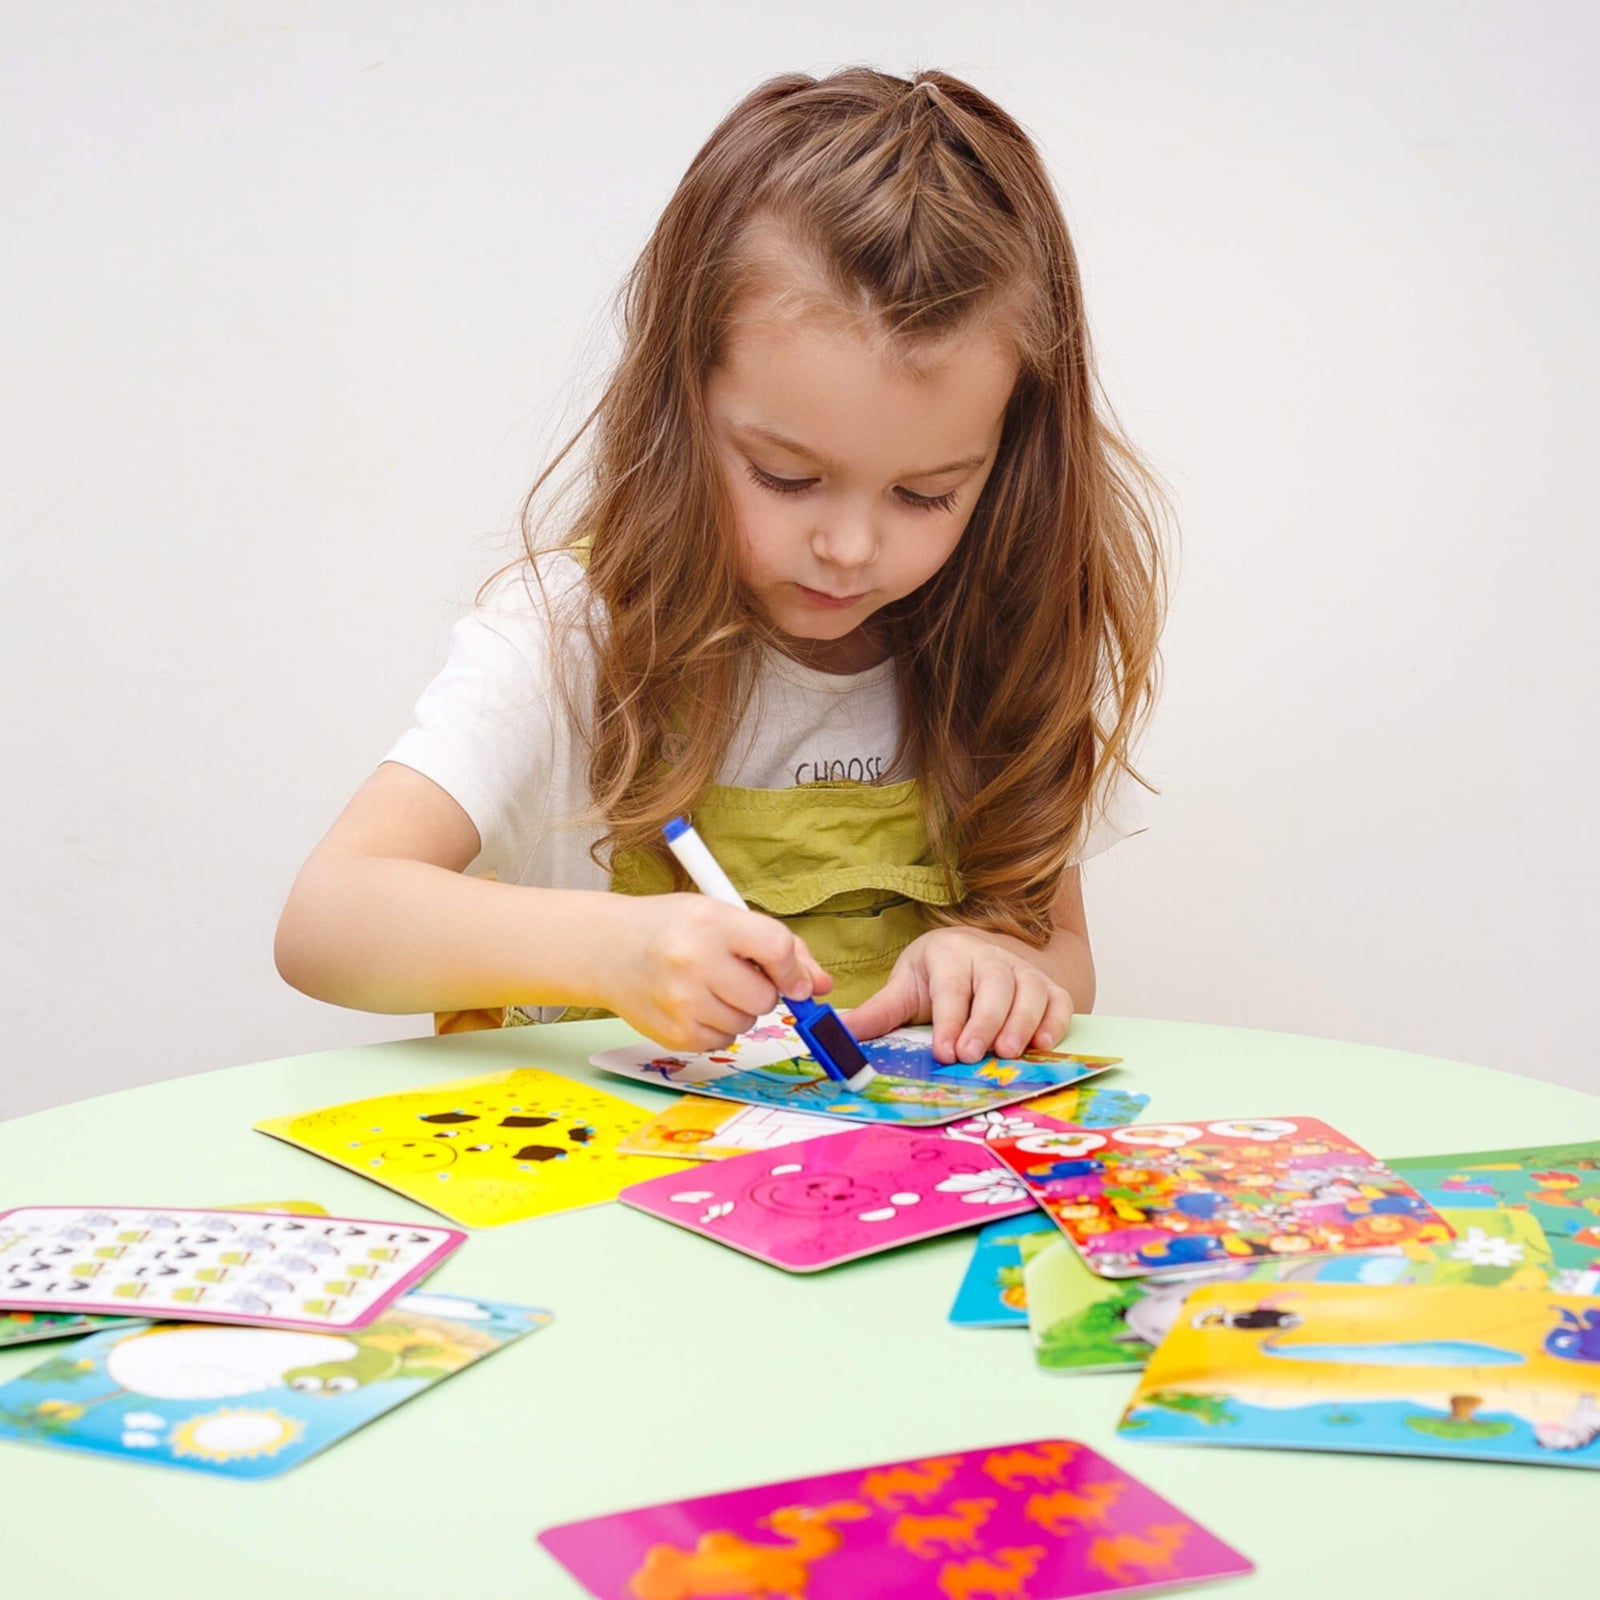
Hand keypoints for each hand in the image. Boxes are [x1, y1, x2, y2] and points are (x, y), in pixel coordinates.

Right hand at [603, 894, 830, 1052]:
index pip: (777, 949)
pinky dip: (717, 1025)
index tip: (791, 977)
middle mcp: (694, 962)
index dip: (794, 969)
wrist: (609, 949)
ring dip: (739, 1009)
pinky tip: (694, 1003)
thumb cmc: (672, 927)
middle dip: (761, 989)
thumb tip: (822, 986)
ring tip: (708, 985)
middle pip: (766, 996)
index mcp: (711, 922)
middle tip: (733, 974)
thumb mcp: (721, 915)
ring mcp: (682, 1002)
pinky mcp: (675, 1034)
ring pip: (747, 1022)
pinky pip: (723, 1040)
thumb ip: (777, 946)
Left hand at [845, 927, 1073, 1063]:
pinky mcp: (1047, 986)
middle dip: (985, 1021)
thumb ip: (878, 1013)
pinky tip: (1044, 1044)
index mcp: (949, 954)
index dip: (949, 1017)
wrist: (973, 953)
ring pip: (1029, 990)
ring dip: (1022, 1021)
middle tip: (974, 1054)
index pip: (951, 985)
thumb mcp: (905, 989)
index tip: (943, 1050)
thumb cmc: (936, 977)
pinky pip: (1059, 1000)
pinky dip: (1055, 1021)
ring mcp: (1022, 970)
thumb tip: (838, 1032)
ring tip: (1009, 1052)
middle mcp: (989, 957)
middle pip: (994, 985)